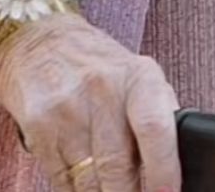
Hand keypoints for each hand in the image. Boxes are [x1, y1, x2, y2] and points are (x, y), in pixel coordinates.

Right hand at [0, 14, 181, 191]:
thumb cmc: (97, 65)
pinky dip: (75, 190)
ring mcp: (66, 109)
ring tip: (110, 188)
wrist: (37, 39)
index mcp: (137, 77)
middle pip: (119, 167)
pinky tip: (83, 183)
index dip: (163, 171)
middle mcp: (101, 89)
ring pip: (90, 181)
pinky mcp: (39, 126)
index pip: (154, 129)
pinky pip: (62, 179)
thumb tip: (178, 168)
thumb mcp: (137, 76)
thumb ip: (160, 116)